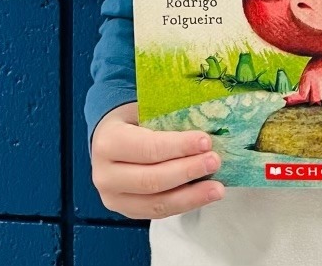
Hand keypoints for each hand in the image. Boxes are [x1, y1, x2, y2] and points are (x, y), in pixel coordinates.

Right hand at [91, 102, 223, 218]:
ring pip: (156, 203)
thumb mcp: (144, 109)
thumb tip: (208, 121)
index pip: (148, 148)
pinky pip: (158, 212)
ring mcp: (113, 197)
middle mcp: (104, 175)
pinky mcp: (126, 211)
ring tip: (217, 187)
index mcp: (108, 142)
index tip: (206, 141)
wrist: (111, 139)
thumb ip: (168, 117)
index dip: (179, 147)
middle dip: (188, 171)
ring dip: (191, 196)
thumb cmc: (133, 119)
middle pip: (152, 179)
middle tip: (214, 161)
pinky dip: (184, 204)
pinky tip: (203, 195)